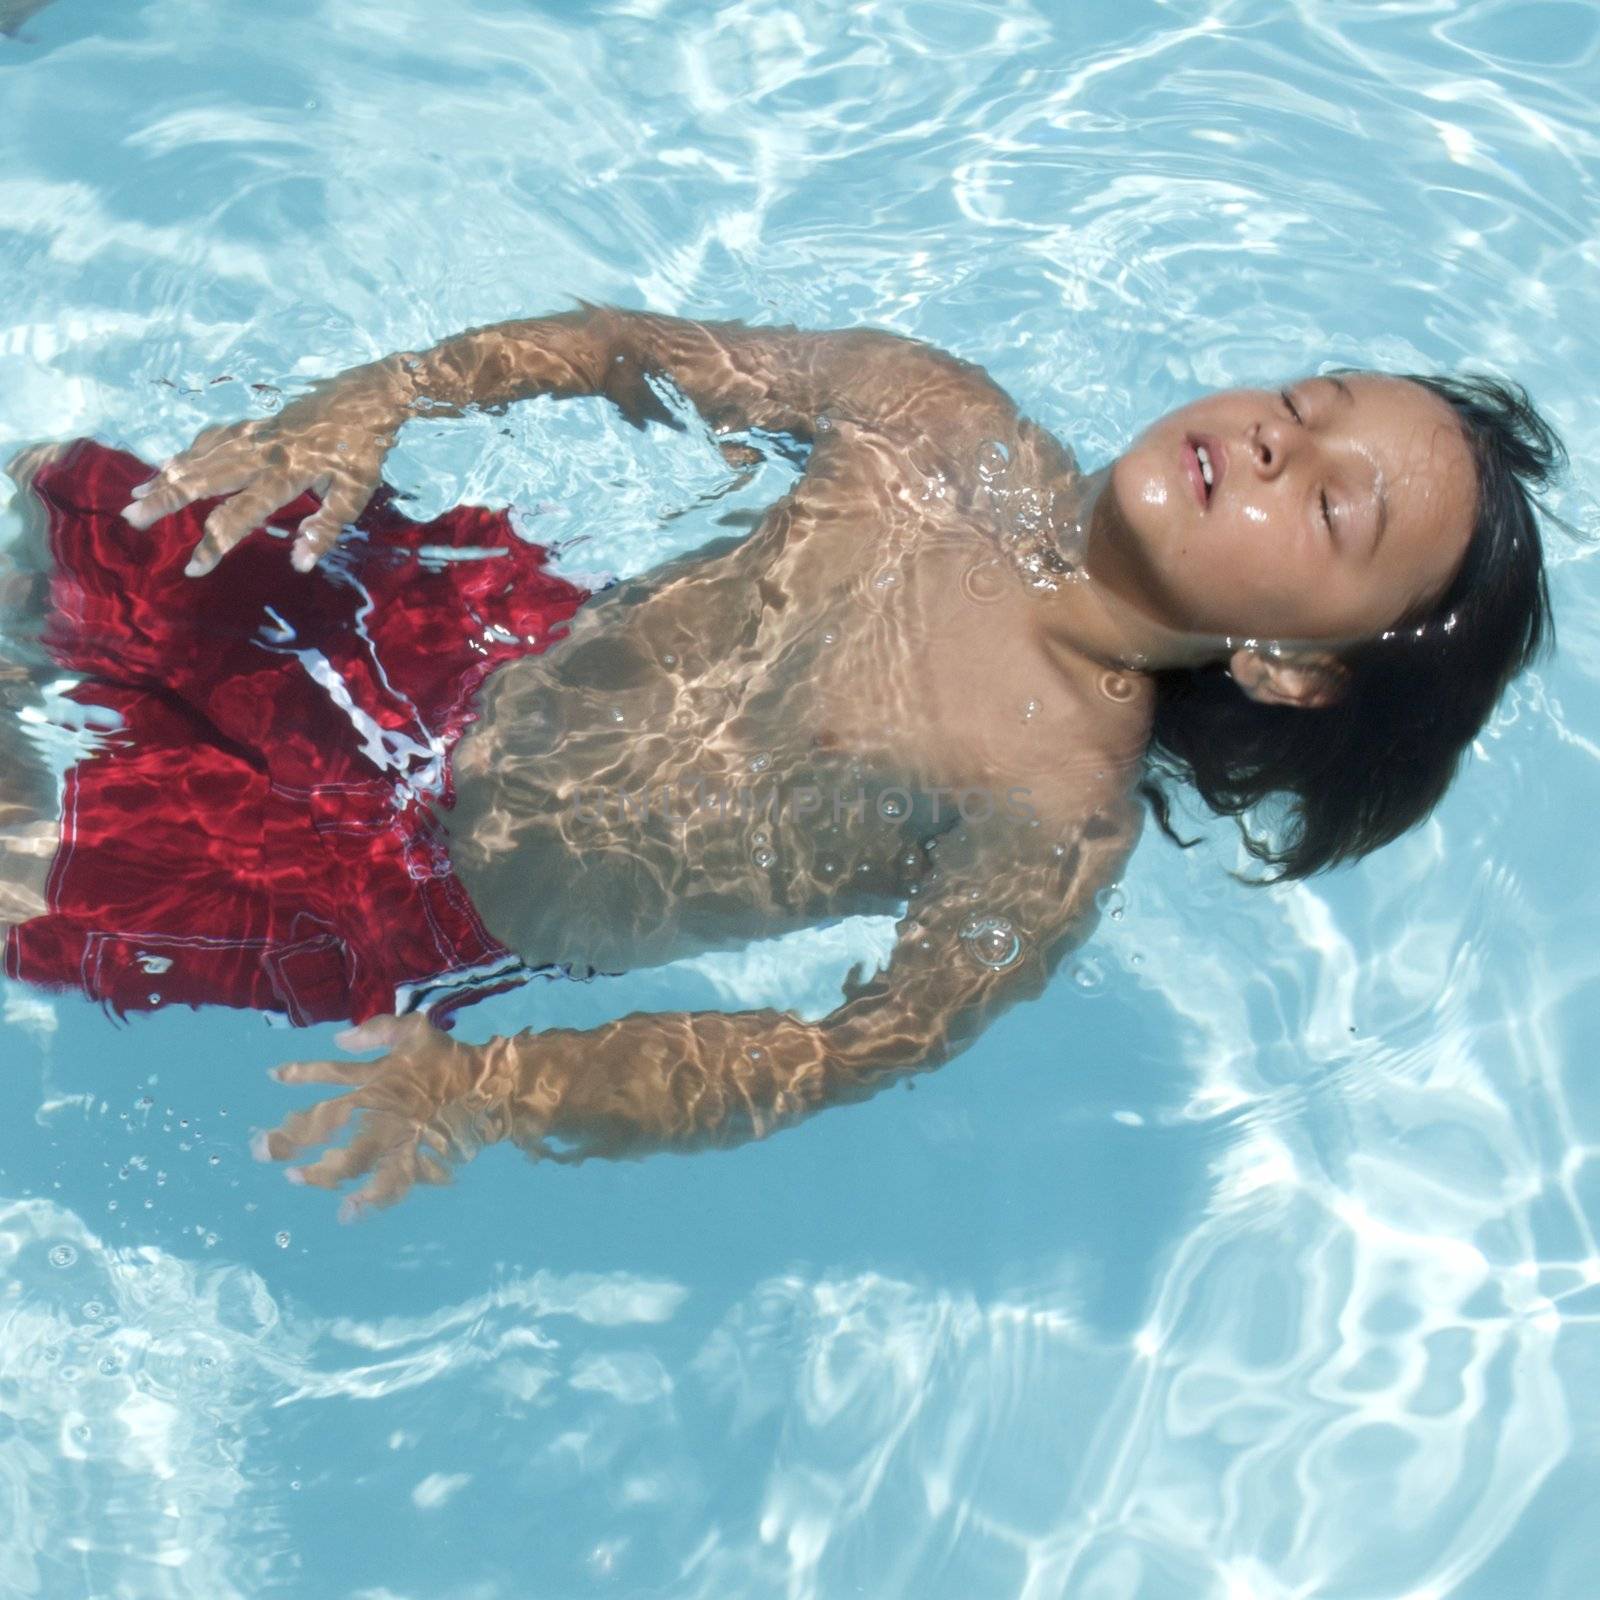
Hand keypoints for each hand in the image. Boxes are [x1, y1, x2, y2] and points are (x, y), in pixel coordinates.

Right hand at [121, 355, 417, 576]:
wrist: (367, 395)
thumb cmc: (364, 449)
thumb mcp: (356, 493)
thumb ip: (325, 527)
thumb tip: (300, 563)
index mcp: (285, 475)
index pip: (240, 516)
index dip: (214, 545)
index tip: (193, 568)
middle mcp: (261, 454)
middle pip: (203, 480)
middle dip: (165, 500)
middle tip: (131, 517)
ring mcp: (254, 435)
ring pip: (200, 455)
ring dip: (167, 475)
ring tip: (137, 492)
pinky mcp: (255, 423)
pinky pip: (212, 438)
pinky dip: (188, 451)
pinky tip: (171, 462)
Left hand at [253, 1013, 517, 1220]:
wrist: (488, 1087)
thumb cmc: (449, 1057)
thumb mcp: (414, 1030)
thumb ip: (375, 1032)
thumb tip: (339, 1041)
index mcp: (374, 1078)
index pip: (329, 1075)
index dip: (301, 1074)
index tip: (273, 1076)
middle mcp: (375, 1109)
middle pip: (325, 1125)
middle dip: (291, 1138)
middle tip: (260, 1151)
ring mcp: (392, 1137)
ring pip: (349, 1160)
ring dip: (319, 1172)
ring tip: (295, 1181)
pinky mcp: (412, 1157)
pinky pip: (387, 1183)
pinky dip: (368, 1200)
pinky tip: (349, 1212)